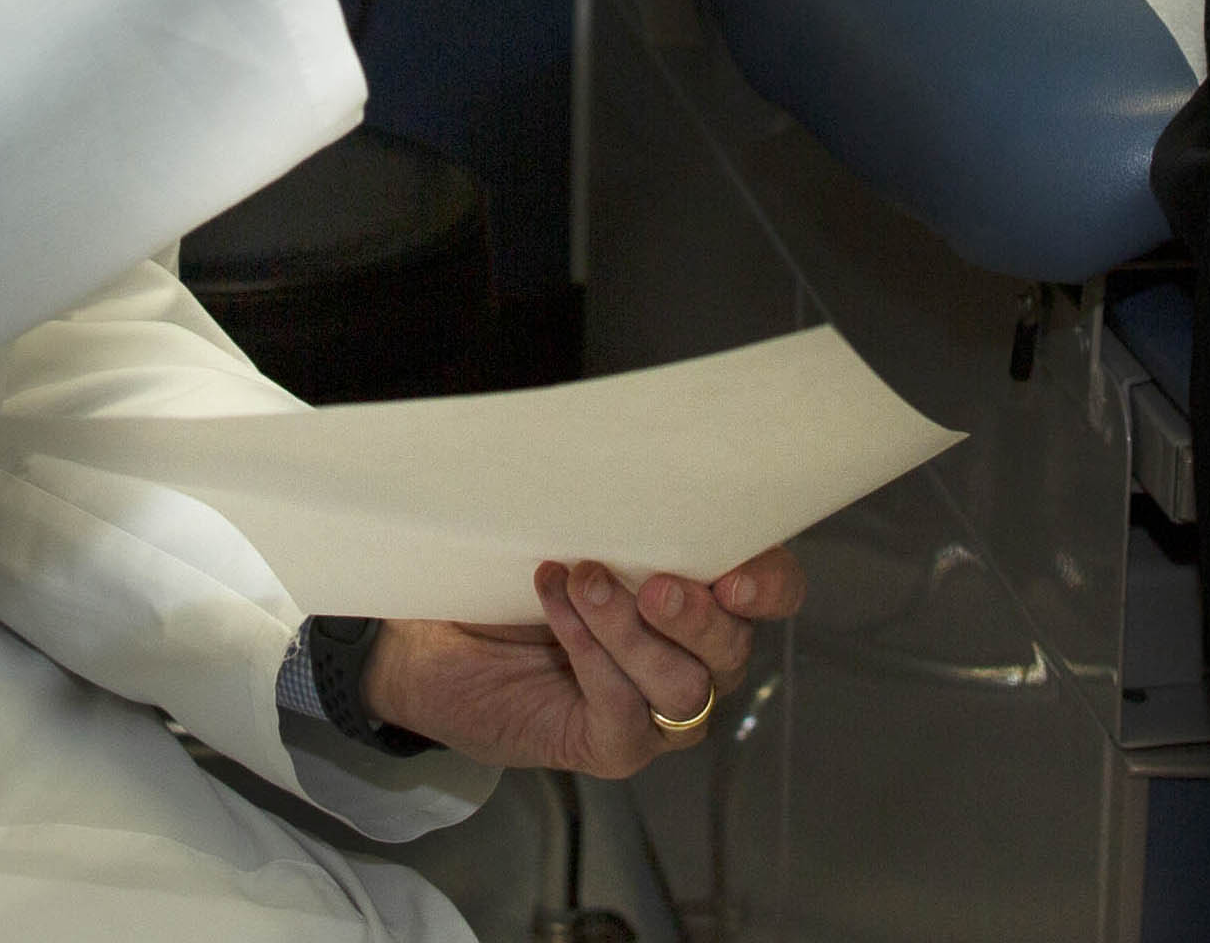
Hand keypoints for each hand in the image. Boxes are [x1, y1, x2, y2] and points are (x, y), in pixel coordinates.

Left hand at [362, 551, 804, 776]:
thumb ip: (620, 508)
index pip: (774, 590)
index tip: (735, 577)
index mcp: (706, 592)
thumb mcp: (571, 522)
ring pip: (682, 687)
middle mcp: (698, 657)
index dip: (769, 584)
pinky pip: (624, 716)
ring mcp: (659, 711)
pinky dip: (591, 659)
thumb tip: (638, 463)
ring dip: (630, 632)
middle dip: (695, 615)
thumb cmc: (513, 571)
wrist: (435, 631)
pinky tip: (555, 616)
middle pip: (733, 647)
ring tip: (581, 582)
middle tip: (650, 582)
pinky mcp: (615, 747)